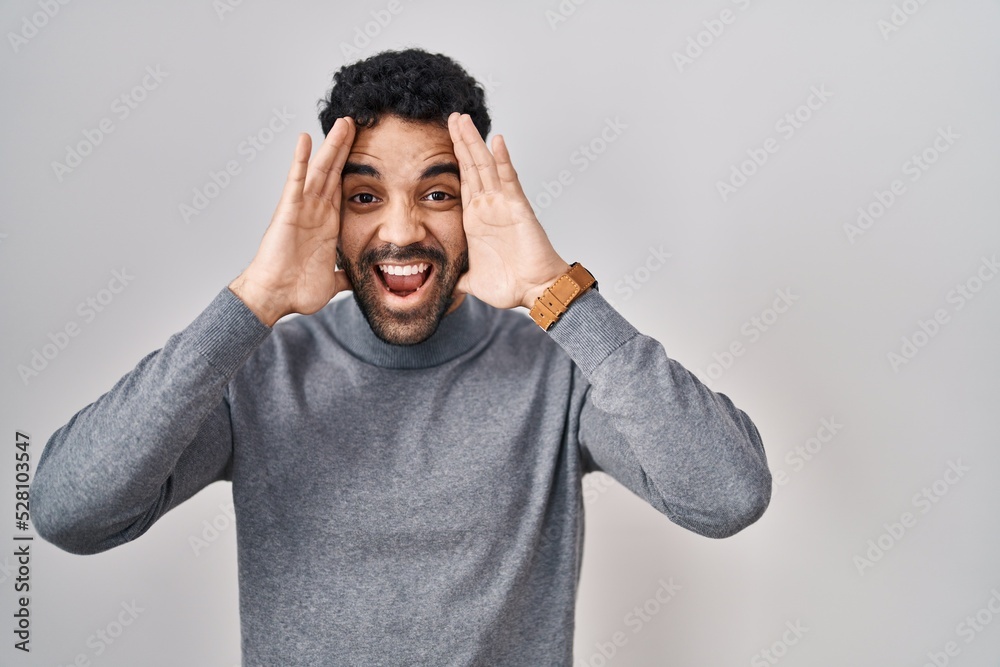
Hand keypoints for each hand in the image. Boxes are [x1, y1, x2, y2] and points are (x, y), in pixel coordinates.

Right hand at [229, 117, 355, 325]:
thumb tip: (360, 281)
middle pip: (334, 172)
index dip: (355, 169)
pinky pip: (296, 181)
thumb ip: (347, 276)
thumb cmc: (298, 291)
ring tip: (343, 123)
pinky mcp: (288, 211)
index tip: (369, 150)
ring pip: (320, 170)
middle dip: (346, 148)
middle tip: (358, 123)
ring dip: (331, 146)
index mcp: (329, 225)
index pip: (345, 189)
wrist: (276, 298)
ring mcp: (302, 209)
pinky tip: (305, 139)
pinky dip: (299, 160)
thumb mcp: (334, 281)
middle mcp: (317, 212)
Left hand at [447, 112, 569, 309]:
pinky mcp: (517, 208)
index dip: (452, 160)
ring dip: (474, 142)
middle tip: (451, 116)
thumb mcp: (471, 281)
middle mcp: (487, 207)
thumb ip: (457, 278)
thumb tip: (443, 286)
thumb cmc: (510, 286)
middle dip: (460, 141)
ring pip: (485, 166)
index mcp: (474, 220)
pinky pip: (508, 180)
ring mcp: (502, 205)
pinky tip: (497, 140)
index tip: (441, 139)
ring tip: (463, 120)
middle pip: (471, 166)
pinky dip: (503, 159)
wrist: (534, 292)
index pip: (460, 182)